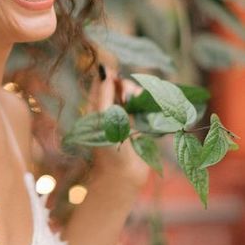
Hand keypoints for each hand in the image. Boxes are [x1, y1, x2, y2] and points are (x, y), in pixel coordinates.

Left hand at [85, 63, 149, 189]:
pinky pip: (144, 105)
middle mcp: (110, 109)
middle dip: (125, 86)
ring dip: (137, 94)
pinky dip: (147, 102)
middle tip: (127, 97)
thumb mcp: (104, 118)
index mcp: (96, 107)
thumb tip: (105, 70)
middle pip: (119, 85)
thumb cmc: (108, 147)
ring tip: (136, 104)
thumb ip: (105, 94)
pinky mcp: (139, 123)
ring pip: (133, 94)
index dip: (108, 74)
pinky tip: (148, 106)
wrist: (124, 174)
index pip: (101, 82)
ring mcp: (125, 115)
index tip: (115, 73)